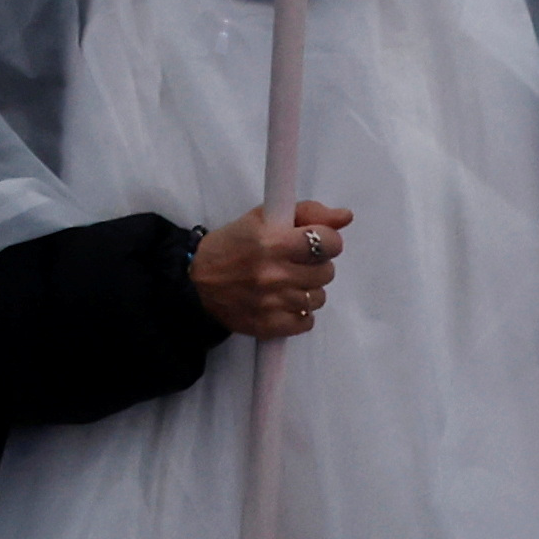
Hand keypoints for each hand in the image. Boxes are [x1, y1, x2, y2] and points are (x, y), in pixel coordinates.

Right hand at [190, 199, 351, 337]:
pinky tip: (282, 302)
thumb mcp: (262, 218)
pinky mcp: (269, 326)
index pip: (329, 243)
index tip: (316, 242)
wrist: (193, 284)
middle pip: (326, 272)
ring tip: (285, 283)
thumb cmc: (230, 246)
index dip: (327, 241)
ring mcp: (273, 303)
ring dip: (306, 289)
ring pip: (318, 297)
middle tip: (294, 262)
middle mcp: (274, 273)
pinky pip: (307, 321)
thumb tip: (345, 217)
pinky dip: (299, 313)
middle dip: (315, 265)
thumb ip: (306, 213)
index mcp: (272, 241)